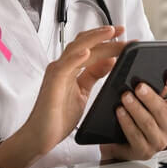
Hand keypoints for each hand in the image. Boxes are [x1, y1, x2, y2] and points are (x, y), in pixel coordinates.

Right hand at [0, 25, 125, 167]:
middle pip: (85, 44)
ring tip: (110, 33)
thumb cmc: (57, 116)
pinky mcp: (53, 82)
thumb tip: (109, 61)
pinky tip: (88, 52)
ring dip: (94, 39)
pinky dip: (76, 57)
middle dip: (105, 36)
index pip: (90, 48)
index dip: (107, 41)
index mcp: (70, 68)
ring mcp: (57, 72)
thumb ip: (93, 75)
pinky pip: (64, 66)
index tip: (125, 38)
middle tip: (123, 32)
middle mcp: (63, 66)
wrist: (40, 136)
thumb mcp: (82, 92)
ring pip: (76, 48)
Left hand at [100, 74, 166, 160]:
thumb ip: (144, 86)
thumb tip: (132, 67)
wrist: (114, 142)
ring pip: (149, 123)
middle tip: (139, 86)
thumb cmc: (128, 115)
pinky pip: (135, 136)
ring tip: (125, 97)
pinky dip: (127, 122)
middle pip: (163, 111)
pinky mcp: (144, 151)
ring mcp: (157, 141)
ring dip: (136, 109)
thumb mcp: (137, 98)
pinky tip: (119, 112)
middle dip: (150, 97)